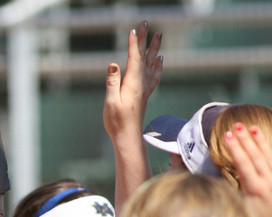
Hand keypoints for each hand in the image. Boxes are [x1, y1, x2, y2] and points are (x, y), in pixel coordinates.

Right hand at [103, 21, 162, 141]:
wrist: (128, 137)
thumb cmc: (117, 122)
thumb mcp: (110, 102)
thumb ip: (112, 82)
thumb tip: (113, 64)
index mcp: (133, 84)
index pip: (134, 59)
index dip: (134, 44)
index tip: (134, 30)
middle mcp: (141, 83)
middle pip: (144, 57)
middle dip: (145, 40)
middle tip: (146, 23)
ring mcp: (144, 89)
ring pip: (151, 64)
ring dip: (154, 48)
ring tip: (159, 35)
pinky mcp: (145, 94)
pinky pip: (154, 75)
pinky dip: (157, 65)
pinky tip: (160, 59)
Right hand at [222, 122, 271, 216]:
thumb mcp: (240, 209)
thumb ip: (235, 191)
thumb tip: (225, 176)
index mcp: (254, 189)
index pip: (242, 162)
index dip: (234, 147)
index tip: (227, 135)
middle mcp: (268, 183)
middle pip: (255, 156)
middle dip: (245, 139)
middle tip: (237, 125)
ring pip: (270, 157)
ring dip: (261, 142)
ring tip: (254, 128)